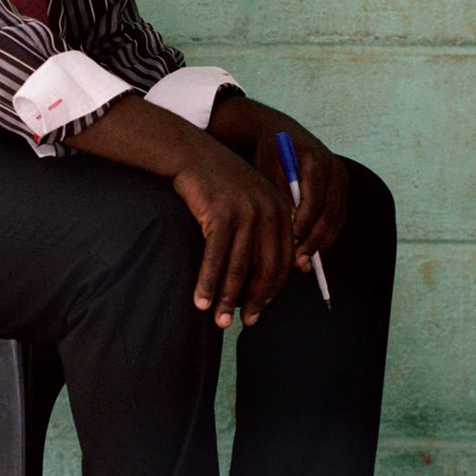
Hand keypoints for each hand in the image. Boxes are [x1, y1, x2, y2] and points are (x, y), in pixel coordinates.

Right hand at [171, 141, 295, 328]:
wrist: (191, 153)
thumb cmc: (218, 182)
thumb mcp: (249, 200)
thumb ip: (261, 230)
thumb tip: (262, 277)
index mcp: (280, 210)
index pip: (284, 260)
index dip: (272, 290)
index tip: (259, 309)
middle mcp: (268, 211)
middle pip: (267, 267)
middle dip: (255, 300)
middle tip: (244, 322)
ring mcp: (245, 212)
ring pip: (239, 267)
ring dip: (228, 298)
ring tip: (220, 321)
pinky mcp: (220, 213)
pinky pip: (215, 257)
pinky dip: (208, 283)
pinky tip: (201, 301)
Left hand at [207, 94, 348, 272]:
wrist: (280, 130)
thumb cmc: (268, 153)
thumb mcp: (265, 170)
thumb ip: (277, 197)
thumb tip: (289, 233)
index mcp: (315, 160)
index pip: (313, 202)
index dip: (303, 228)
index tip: (289, 247)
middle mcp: (334, 168)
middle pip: (330, 214)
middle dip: (315, 242)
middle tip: (298, 263)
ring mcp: (341, 177)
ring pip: (337, 219)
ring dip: (322, 244)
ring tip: (304, 263)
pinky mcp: (342, 187)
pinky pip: (337, 217)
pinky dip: (325, 236)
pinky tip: (310, 251)